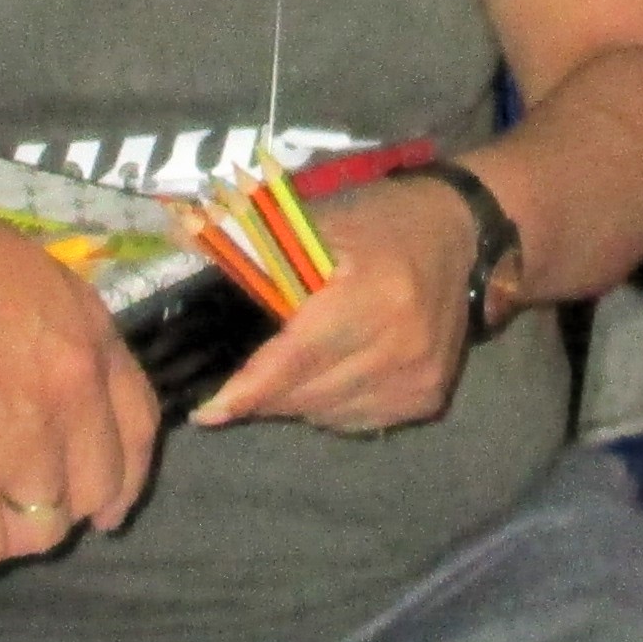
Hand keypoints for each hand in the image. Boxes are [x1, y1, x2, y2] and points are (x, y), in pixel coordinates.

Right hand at [0, 161, 164, 576]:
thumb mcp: (11, 257)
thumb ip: (27, 307)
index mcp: (89, 333)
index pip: (138, 425)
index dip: (124, 476)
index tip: (104, 503)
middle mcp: (73, 390)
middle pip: (96, 488)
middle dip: (64, 511)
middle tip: (19, 513)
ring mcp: (23, 434)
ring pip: (43, 527)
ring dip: (9, 538)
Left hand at [192, 179, 479, 437]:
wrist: (462, 236)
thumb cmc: (380, 221)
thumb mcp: (317, 223)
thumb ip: (257, 254)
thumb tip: (180, 264)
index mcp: (372, 294)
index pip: (299, 357)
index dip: (251, 388)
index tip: (208, 409)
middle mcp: (401, 345)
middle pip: (307, 394)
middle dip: (261, 394)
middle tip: (232, 381)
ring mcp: (419, 378)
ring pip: (326, 413)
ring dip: (294, 398)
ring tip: (286, 363)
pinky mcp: (428, 399)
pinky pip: (354, 420)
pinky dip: (328, 404)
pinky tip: (328, 369)